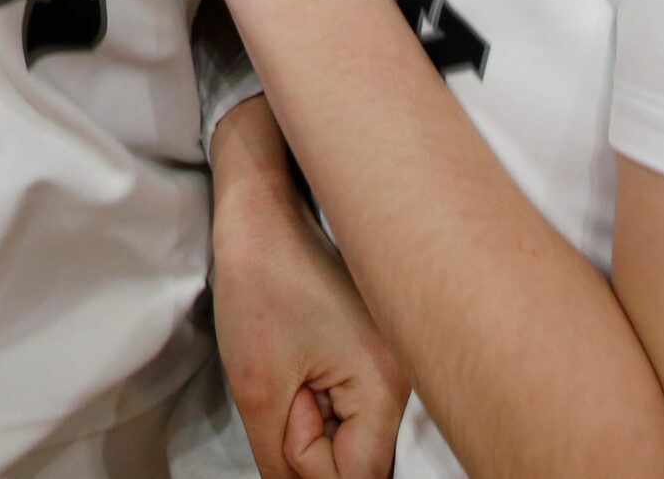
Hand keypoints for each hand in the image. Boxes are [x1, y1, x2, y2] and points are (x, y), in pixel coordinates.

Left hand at [216, 184, 407, 478]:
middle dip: (311, 437)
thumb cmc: (261, 281)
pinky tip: (302, 356)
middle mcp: (405, 379)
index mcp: (386, 387)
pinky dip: (319, 396)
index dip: (307, 457)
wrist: (265, 211)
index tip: (285, 405)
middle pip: (357, 458)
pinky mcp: (377, 351)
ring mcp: (395, 363)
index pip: (357, 475)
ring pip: (351, 432)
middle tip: (288, 381)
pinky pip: (350, 404)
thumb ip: (283, 459)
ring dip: (312, 415)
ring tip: (293, 360)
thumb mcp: (258, 388)